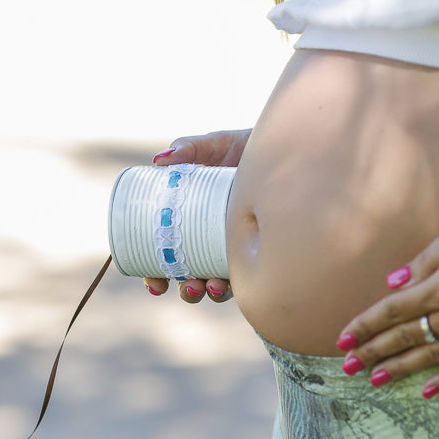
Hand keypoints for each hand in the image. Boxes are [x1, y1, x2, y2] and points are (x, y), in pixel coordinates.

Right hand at [144, 128, 250, 303]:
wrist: (285, 146)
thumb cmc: (243, 148)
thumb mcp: (213, 146)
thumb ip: (187, 148)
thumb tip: (159, 161)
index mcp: (191, 224)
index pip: (167, 258)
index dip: (156, 276)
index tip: (154, 283)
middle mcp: (212, 242)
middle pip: (191, 276)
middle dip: (186, 289)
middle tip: (187, 285)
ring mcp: (236, 248)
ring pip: (219, 284)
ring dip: (209, 292)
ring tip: (207, 285)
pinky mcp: (261, 249)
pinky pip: (249, 277)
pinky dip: (237, 285)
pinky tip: (229, 282)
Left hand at [336, 199, 438, 395]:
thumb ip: (426, 260)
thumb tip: (393, 282)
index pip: (393, 311)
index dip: (365, 325)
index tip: (342, 338)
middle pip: (406, 337)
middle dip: (372, 352)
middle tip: (347, 366)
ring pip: (432, 357)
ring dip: (400, 370)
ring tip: (374, 380)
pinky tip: (426, 391)